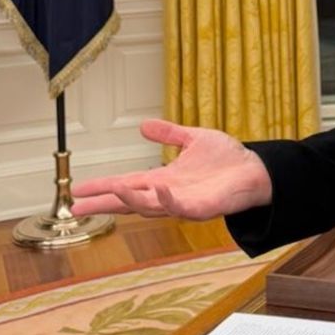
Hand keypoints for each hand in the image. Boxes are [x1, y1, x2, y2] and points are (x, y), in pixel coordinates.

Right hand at [70, 119, 271, 219]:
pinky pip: (181, 208)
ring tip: (113, 192)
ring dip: (131, 200)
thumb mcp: (194, 139)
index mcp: (164, 179)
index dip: (103, 187)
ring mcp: (184, 203)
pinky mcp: (202, 208)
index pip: (126, 184)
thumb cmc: (228, 159)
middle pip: (129, 202)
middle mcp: (169, 194)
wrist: (258, 169)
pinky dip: (168, 201)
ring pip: (150, 207)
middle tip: (76, 208)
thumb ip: (169, 134)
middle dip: (105, 204)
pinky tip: (159, 189)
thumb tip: (143, 125)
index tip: (78, 190)